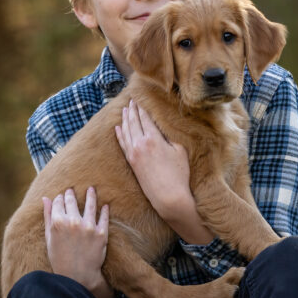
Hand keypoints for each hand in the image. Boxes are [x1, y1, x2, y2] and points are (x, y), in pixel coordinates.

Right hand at [43, 187, 113, 297]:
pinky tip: (104, 205)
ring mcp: (88, 227)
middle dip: (71, 194)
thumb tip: (45, 198)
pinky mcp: (101, 233)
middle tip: (72, 190)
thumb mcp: (49, 238)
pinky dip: (104, 210)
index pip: (58, 202)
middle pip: (72, 201)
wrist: (77, 276)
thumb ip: (47, 216)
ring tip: (91, 189)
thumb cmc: (59, 259)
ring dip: (91, 195)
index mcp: (58, 222)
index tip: (61, 196)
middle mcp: (73, 221)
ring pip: (90, 204)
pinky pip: (103, 217)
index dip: (59, 198)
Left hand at [115, 99, 213, 243]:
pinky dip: (119, 135)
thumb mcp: (180, 151)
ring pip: (126, 132)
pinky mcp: (132, 163)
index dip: (142, 108)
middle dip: (132, 110)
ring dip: (125, 119)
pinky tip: (118, 128)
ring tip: (125, 110)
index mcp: (153, 139)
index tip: (140, 99)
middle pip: (134, 122)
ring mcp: (134, 154)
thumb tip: (164, 129)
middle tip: (131, 100)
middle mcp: (140, 144)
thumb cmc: (179, 175)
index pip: (145, 118)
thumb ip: (170, 137)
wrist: (168, 197)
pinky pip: (122, 145)